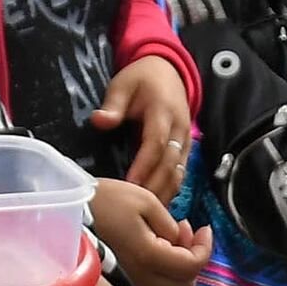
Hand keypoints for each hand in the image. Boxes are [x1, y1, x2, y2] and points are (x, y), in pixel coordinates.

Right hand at [88, 183, 208, 285]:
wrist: (71, 215)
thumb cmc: (105, 202)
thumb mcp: (145, 201)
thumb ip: (169, 225)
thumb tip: (178, 239)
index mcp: (150, 257)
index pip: (193, 265)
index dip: (205, 247)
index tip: (203, 227)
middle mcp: (144, 279)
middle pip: (187, 283)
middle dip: (194, 256)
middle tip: (184, 230)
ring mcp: (134, 285)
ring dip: (181, 266)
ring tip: (171, 237)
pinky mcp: (127, 284)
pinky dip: (166, 272)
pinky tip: (158, 249)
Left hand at [101, 54, 192, 198]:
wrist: (168, 72)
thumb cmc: (141, 79)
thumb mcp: (123, 84)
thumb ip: (113, 104)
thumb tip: (100, 120)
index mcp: (163, 111)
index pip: (156, 143)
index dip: (144, 166)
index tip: (130, 184)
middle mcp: (179, 128)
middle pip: (171, 164)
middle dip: (155, 186)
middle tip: (138, 209)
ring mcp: (186, 140)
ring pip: (180, 172)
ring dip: (165, 193)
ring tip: (149, 213)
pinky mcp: (186, 148)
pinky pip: (182, 172)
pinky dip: (171, 189)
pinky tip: (158, 205)